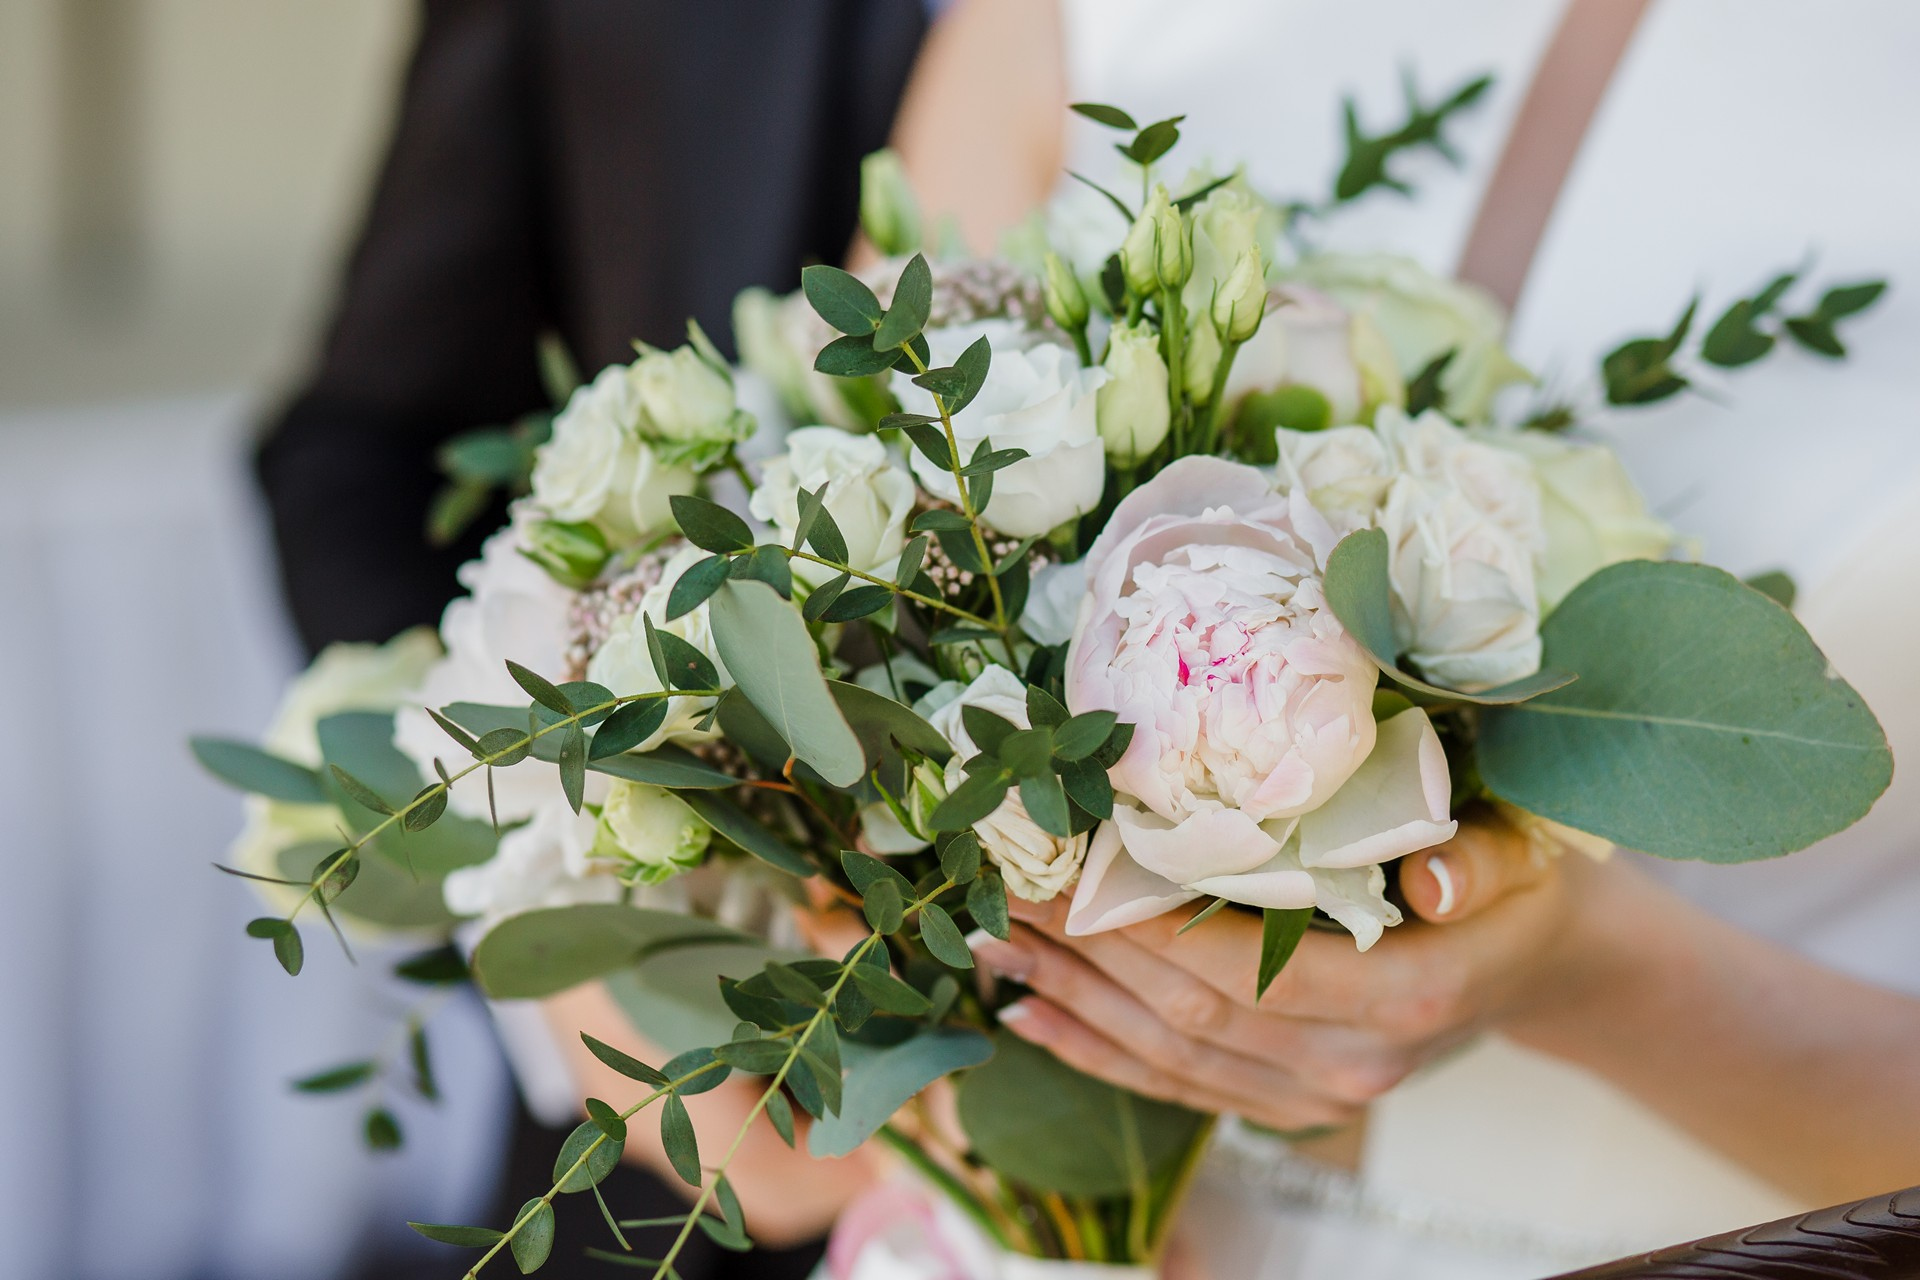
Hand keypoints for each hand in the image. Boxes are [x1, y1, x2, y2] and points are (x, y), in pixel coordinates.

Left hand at [973, 814, 1591, 1130]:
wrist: (1540, 962)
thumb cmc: (1521, 882)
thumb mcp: (1521, 854)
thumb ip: (1476, 866)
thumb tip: (1434, 881)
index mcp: (1405, 999)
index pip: (1247, 971)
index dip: (1147, 929)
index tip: (1066, 874)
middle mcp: (1352, 1067)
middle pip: (1188, 1016)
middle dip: (1085, 956)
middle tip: (998, 895)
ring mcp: (1316, 1098)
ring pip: (1169, 1058)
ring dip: (1072, 1002)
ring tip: (992, 948)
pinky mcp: (1288, 1104)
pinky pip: (1177, 1085)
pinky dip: (1099, 1051)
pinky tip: (1034, 1015)